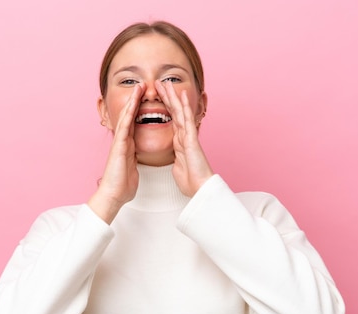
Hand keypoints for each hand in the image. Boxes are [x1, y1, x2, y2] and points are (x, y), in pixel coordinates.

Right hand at [88, 84, 143, 223]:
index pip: (135, 123)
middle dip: (136, 100)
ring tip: (139, 88)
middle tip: (142, 85)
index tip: (146, 97)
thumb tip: (135, 159)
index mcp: (128, 145)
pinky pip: (124, 128)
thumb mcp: (132, 168)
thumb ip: (133, 160)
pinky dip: (128, 115)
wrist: (114, 195)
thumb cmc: (122, 185)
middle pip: (130, 115)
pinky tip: (132, 105)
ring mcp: (119, 142)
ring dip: (132, 101)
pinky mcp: (119, 147)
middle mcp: (123, 141)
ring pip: (126, 117)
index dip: (139, 109)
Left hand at [156, 80, 212, 196]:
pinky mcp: (192, 139)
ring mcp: (189, 136)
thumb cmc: (191, 180)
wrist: (200, 188)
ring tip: (167, 83)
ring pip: (180, 112)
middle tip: (160, 83)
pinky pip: (187, 120)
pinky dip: (185, 107)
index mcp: (179, 141)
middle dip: (167, 97)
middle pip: (174, 112)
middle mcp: (184, 135)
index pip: (170, 119)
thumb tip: (177, 159)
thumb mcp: (179, 167)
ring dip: (174, 96)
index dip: (164, 107)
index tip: (157, 96)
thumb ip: (178, 159)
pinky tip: (182, 95)